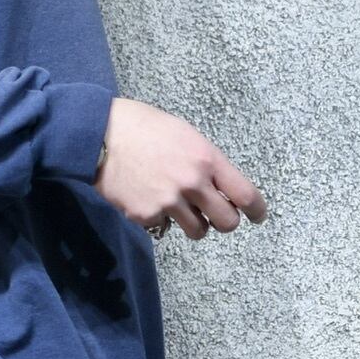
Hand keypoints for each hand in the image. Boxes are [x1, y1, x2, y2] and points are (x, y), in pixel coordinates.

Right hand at [93, 96, 267, 239]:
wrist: (101, 134)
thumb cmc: (144, 127)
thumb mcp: (186, 135)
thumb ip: (206, 163)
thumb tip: (219, 187)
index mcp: (206, 159)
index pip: (245, 194)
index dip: (257, 210)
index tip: (258, 216)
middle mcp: (192, 184)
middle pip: (227, 222)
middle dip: (224, 221)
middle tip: (215, 215)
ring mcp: (168, 202)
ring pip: (198, 231)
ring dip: (194, 224)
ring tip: (179, 208)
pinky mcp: (145, 215)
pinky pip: (164, 227)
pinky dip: (159, 218)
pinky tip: (147, 197)